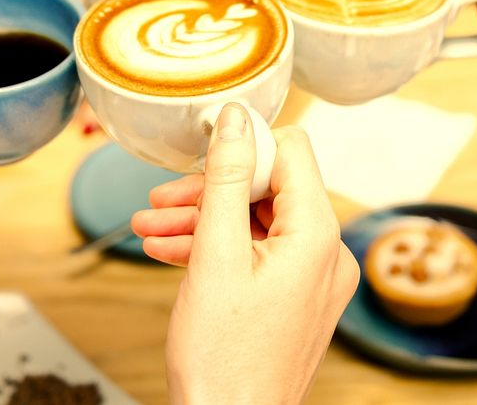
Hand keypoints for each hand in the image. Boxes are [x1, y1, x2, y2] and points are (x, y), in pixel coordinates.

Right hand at [132, 104, 358, 403]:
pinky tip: (170, 251)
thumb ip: (227, 178)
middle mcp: (326, 253)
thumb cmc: (224, 358)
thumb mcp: (215, 253)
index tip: (200, 150)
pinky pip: (257, 254)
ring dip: (203, 220)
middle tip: (161, 200)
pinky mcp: (295, 298)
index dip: (243, 145)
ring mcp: (312, 279)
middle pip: (268, 189)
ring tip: (150, 228)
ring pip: (256, 222)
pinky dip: (217, 248)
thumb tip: (236, 119)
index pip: (291, 152)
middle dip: (209, 191)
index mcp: (317, 235)